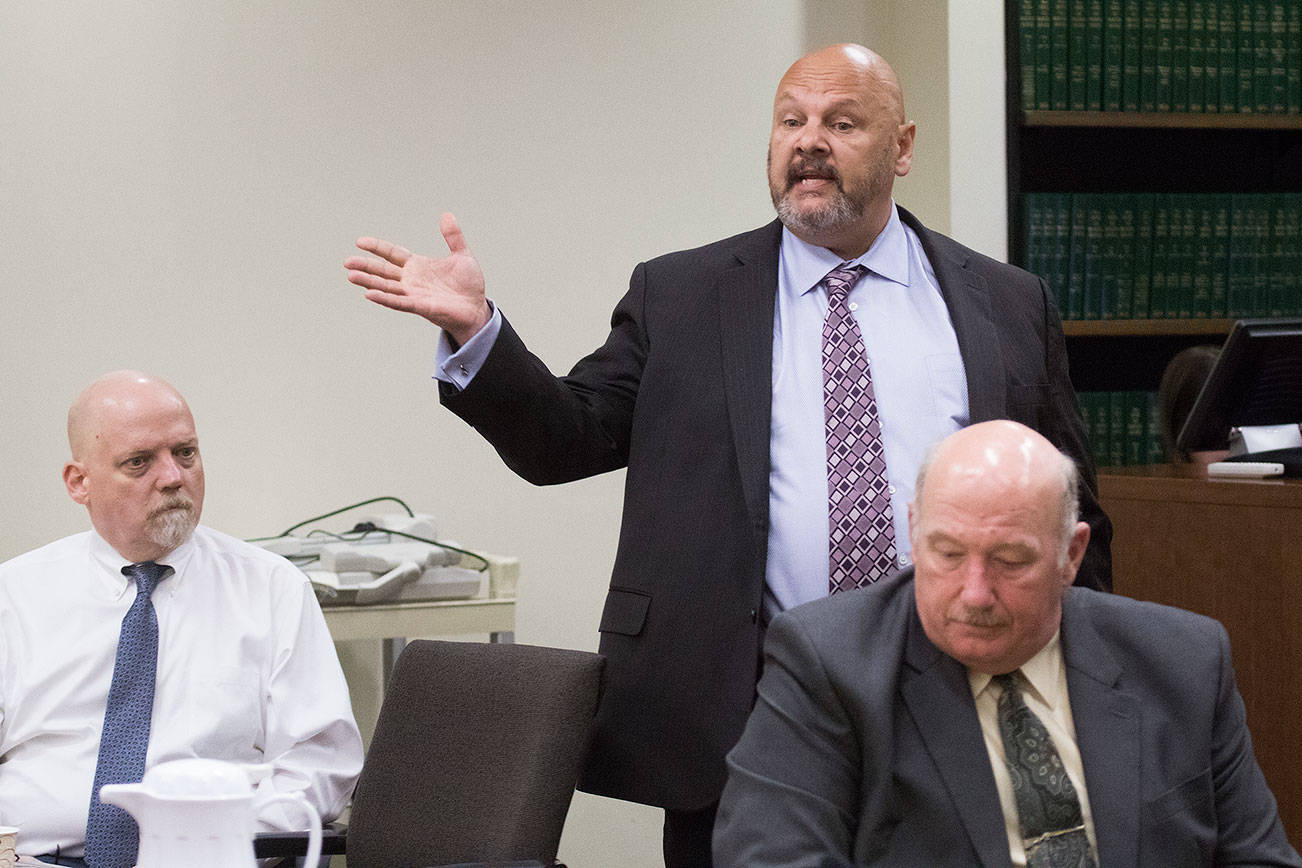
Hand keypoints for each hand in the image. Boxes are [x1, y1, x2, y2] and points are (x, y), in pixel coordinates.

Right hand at [345, 212, 491, 345]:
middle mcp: (411, 280)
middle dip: (365, 266)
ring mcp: (414, 294)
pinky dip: (385, 298)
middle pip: (383, 271)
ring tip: (351, 276)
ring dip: (369, 282)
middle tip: (346, 262)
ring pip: (386, 287)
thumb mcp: (462, 255)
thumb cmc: (468, 284)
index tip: (359, 241)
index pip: (392, 254)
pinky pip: (399, 302)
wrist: (477, 308)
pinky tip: (369, 294)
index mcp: (418, 266)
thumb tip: (447, 215)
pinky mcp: (420, 306)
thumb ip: (453, 236)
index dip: (377, 247)